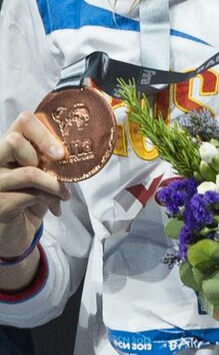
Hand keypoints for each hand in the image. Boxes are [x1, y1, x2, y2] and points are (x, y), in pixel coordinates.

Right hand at [0, 112, 69, 265]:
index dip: (43, 131)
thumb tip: (76, 146)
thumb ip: (49, 158)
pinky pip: (32, 195)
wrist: (16, 233)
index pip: (22, 121)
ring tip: (65, 193)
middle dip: (44, 149)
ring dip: (55, 184)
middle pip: (13, 141)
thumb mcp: (41, 173)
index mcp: (7, 148)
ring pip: (29, 172)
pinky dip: (52, 199)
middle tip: (60, 163)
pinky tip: (57, 206)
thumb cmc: (31, 197)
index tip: (60, 150)